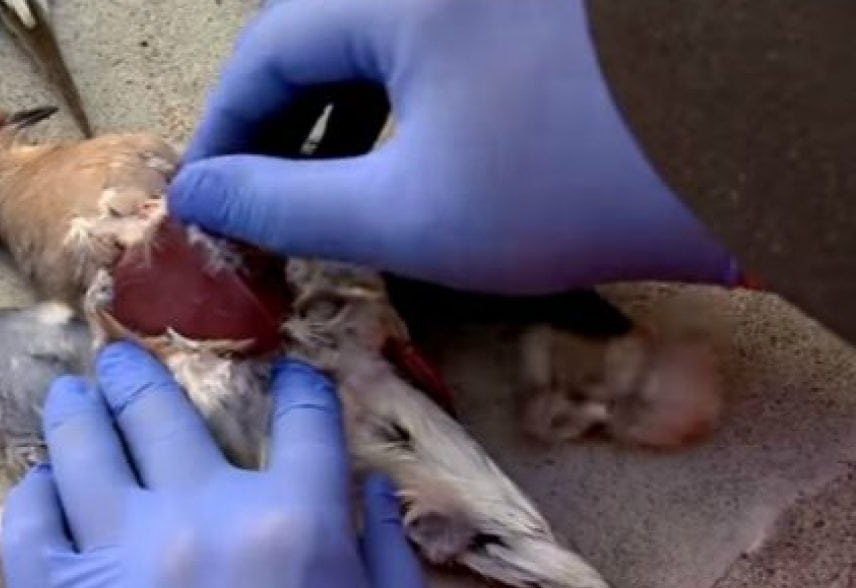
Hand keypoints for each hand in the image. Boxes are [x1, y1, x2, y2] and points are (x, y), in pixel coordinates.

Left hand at [0, 342, 433, 587]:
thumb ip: (389, 561)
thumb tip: (373, 488)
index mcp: (295, 521)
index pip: (304, 419)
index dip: (300, 387)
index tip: (291, 377)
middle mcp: (202, 513)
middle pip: (164, 410)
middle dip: (141, 373)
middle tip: (121, 358)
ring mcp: (120, 552)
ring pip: (82, 446)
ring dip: (74, 410)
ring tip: (68, 395)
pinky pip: (27, 525)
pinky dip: (30, 497)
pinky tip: (39, 488)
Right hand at [168, 0, 739, 293]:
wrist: (743, 157)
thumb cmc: (570, 188)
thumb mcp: (409, 210)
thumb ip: (286, 204)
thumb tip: (201, 197)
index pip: (263, 55)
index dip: (221, 134)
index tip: (202, 201)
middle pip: (314, 42)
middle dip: (273, 129)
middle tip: (251, 204)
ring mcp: (481, 3)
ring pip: (370, 48)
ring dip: (330, 122)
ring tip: (314, 195)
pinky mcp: (524, 24)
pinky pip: (427, 52)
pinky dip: (393, 108)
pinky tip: (391, 164)